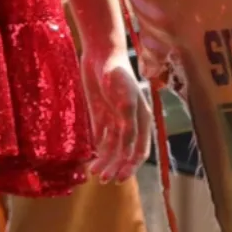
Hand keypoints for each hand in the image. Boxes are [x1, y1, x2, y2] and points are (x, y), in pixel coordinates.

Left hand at [81, 48, 152, 183]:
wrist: (100, 52)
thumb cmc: (118, 73)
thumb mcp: (126, 98)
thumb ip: (128, 123)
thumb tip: (128, 147)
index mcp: (142, 121)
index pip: (138, 151)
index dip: (129, 167)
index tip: (118, 179)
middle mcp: (129, 122)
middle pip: (123, 152)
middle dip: (114, 167)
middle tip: (102, 179)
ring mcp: (113, 118)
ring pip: (110, 146)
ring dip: (104, 160)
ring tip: (93, 172)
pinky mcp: (99, 112)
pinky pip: (98, 135)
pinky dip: (95, 148)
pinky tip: (89, 158)